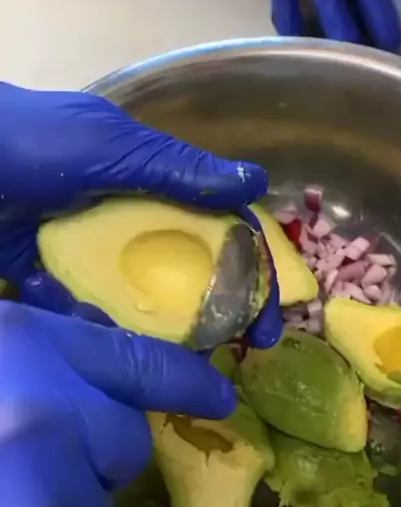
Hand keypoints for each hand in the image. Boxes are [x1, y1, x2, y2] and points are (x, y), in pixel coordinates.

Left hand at [0, 82, 280, 346]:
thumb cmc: (28, 140)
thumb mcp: (107, 144)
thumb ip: (176, 167)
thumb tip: (257, 183)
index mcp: (152, 186)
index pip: (220, 234)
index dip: (251, 277)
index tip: (266, 325)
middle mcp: (127, 225)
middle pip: (184, 279)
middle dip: (210, 322)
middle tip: (223, 360)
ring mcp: (86, 256)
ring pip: (134, 306)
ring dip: (149, 334)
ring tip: (159, 366)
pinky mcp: (45, 281)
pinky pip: (78, 316)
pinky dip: (84, 327)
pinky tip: (83, 333)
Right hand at [0, 301, 235, 506]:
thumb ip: (24, 352)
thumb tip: (71, 360)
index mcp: (23, 350)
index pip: (135, 361)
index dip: (181, 379)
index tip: (214, 397)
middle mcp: (44, 421)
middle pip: (122, 447)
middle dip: (92, 452)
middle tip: (29, 454)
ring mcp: (35, 505)